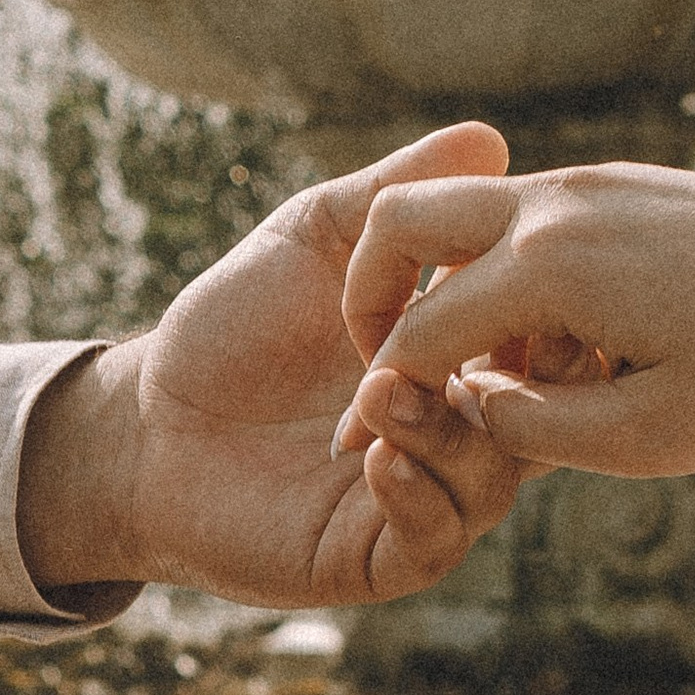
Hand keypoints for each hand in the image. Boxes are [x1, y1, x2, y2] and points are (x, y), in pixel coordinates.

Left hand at [17, 124, 528, 607]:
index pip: (546, 351)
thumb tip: (488, 137)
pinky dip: (417, 496)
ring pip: (490, 484)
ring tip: (380, 392)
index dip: (547, 322)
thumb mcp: (316, 242)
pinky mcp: (375, 556)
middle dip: (512, 382)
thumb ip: (396, 196)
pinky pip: (433, 541)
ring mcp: (420, 499)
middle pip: (540, 421)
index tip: (517, 283)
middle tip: (464, 347)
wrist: (147, 417)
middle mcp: (455, 435)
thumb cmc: (232, 328)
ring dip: (445, 434)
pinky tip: (375, 456)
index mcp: (459, 363)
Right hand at [337, 166, 694, 477]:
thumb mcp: (650, 439)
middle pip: (403, 223)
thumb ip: (536, 432)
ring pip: (466, 216)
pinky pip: (527, 217)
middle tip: (384, 371)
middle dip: (371, 297)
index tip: (367, 445)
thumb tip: (469, 402)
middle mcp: (559, 204)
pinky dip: (506, 270)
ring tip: (490, 374)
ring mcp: (593, 183)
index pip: (417, 329)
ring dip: (448, 286)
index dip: (384, 395)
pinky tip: (557, 344)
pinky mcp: (627, 183)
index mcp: (551, 266)